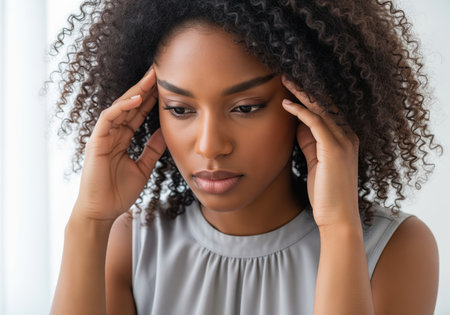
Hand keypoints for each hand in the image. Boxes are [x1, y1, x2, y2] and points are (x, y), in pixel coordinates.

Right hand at [73, 66, 165, 220]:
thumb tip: (167, 134)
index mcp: (122, 138)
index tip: (167, 85)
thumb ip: (153, 150)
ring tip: (151, 78)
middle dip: (145, 87)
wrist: (103, 211)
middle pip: (130, 105)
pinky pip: (108, 119)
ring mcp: (103, 136)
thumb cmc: (119, 192)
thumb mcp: (143, 167)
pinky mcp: (95, 142)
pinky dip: (121, 108)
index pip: (138, 113)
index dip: (152, 99)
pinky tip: (136, 99)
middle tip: (160, 71)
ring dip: (135, 92)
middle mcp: (112, 133)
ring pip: (119, 107)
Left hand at [281, 76, 359, 228]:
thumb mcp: (314, 161)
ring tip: (284, 80)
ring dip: (301, 93)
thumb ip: (309, 142)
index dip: (308, 96)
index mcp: (344, 138)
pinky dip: (300, 111)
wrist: (337, 217)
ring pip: (321, 108)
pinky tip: (286, 104)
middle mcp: (347, 136)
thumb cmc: (324, 192)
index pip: (326, 109)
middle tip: (286, 75)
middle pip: (325, 103)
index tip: (289, 85)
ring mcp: (343, 142)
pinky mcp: (334, 150)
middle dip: (305, 88)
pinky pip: (316, 122)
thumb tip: (297, 123)